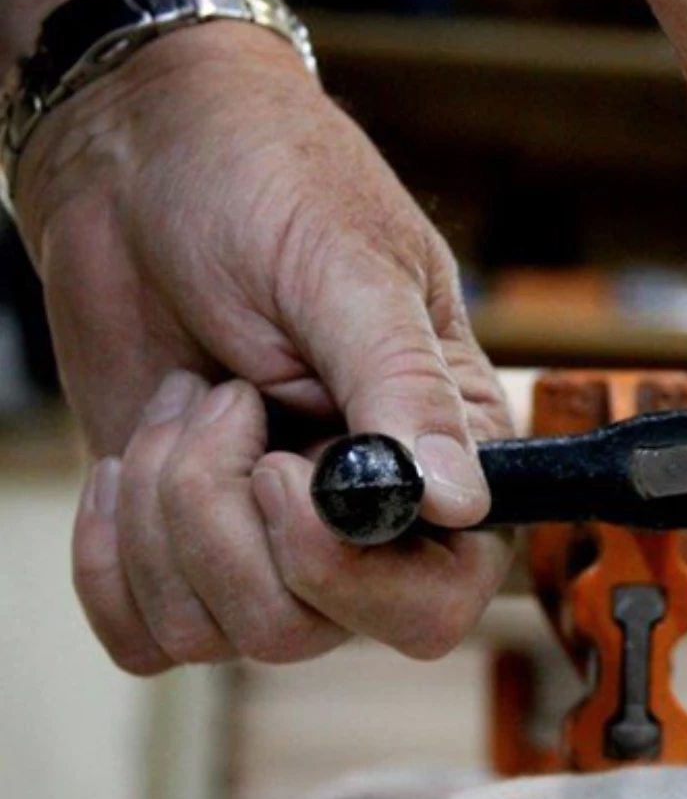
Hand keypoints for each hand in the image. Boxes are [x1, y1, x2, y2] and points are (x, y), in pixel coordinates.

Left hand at [15, 23, 513, 673]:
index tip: (286, 475)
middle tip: (228, 400)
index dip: (357, 575)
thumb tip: (462, 502)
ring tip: (191, 398)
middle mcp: (359, 515)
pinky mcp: (182, 542)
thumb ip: (406, 388)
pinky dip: (111, 562)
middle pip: (306, 627)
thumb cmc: (265, 185)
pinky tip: (128, 468)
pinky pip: (147, 635)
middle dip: (228, 523)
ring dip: (169, 509)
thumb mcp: (347, 273)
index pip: (440, 596)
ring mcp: (266, 536)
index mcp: (437, 449)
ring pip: (214, 630)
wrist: (140, 163)